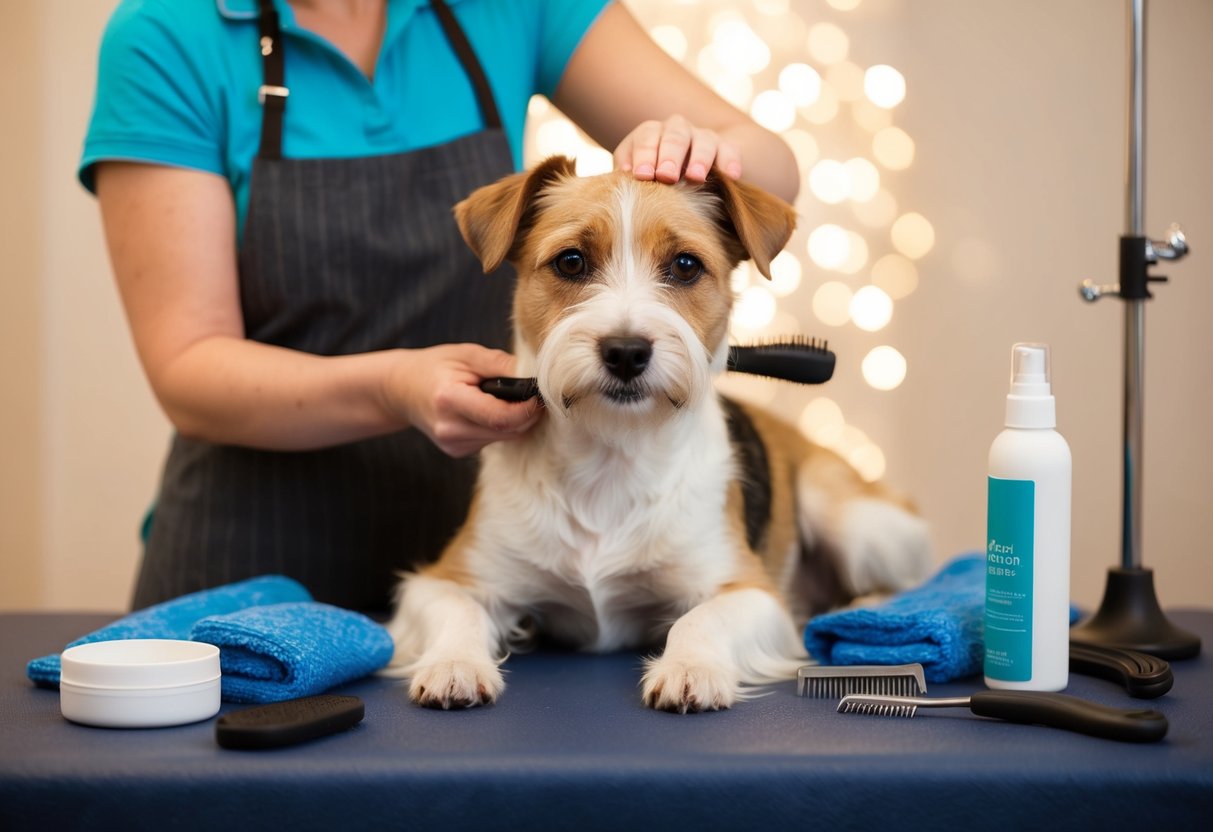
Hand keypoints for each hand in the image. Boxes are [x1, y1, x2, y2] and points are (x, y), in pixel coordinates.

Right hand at [384, 344, 541, 457]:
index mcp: (449, 400)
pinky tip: (490, 410)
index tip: (540, 396)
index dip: (527, 409)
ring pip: (503, 438)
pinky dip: (500, 427)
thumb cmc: (435, 366)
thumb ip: (500, 364)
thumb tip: (534, 375)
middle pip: (506, 431)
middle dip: (528, 415)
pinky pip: (492, 441)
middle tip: (536, 396)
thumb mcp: (466, 354)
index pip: (500, 416)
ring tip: (512, 399)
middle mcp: (449, 428)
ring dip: (516, 422)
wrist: (401, 389)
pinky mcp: (457, 451)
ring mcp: (452, 444)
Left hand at [613, 114, 742, 185]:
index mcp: (651, 133)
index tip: (642, 175)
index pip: (646, 138)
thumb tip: (623, 174)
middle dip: (670, 156)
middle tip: (666, 176)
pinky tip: (732, 176)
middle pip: (674, 137)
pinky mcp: (725, 148)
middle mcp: (677, 130)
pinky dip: (731, 162)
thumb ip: (626, 172)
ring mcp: (702, 137)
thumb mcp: (636, 172)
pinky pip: (730, 151)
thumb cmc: (651, 178)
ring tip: (696, 178)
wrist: (684, 175)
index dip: (644, 156)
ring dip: (699, 159)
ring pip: (703, 141)